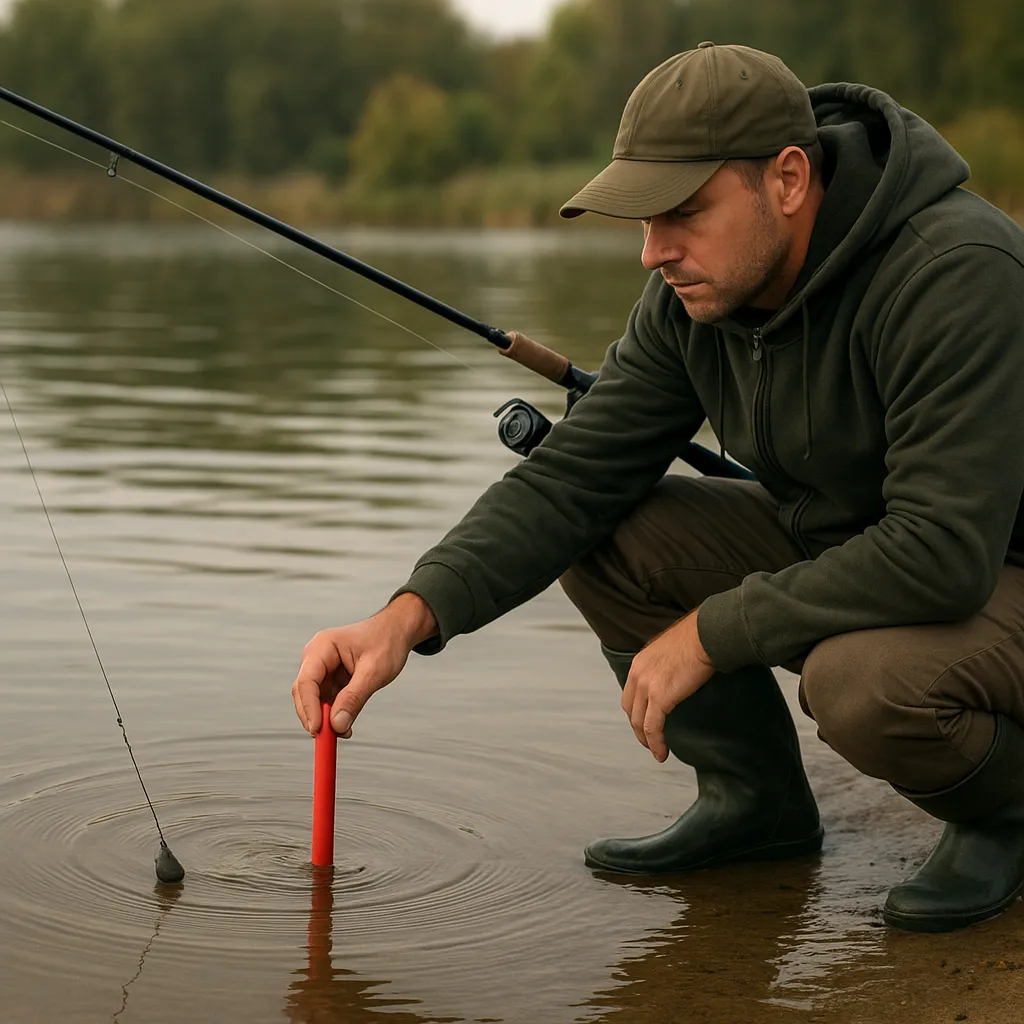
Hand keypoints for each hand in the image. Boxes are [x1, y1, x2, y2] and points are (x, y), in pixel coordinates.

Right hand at [291, 593, 436, 737]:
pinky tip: (345, 726)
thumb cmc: (387, 642)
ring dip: (325, 719)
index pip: (306, 681)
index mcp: (323, 647)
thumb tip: (337, 725)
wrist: (397, 630)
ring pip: (314, 700)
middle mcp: (317, 656)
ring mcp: (323, 668)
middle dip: (314, 717)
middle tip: (327, 740)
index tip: (317, 730)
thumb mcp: (374, 671)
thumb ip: (354, 698)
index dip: (309, 708)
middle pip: (304, 692)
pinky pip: (326, 700)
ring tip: (344, 732)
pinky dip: (333, 715)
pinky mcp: (331, 678)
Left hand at [621, 609, 715, 761]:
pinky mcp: (660, 697)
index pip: (630, 693)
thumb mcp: (671, 650)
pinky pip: (653, 727)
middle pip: (631, 708)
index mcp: (640, 662)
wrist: (706, 635)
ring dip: (646, 740)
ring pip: (639, 721)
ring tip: (655, 751)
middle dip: (638, 727)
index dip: (636, 711)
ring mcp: (646, 686)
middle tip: (648, 740)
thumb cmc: (697, 638)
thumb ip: (666, 664)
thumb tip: (676, 674)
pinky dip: (656, 742)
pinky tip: (662, 753)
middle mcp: (638, 673)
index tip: (645, 721)